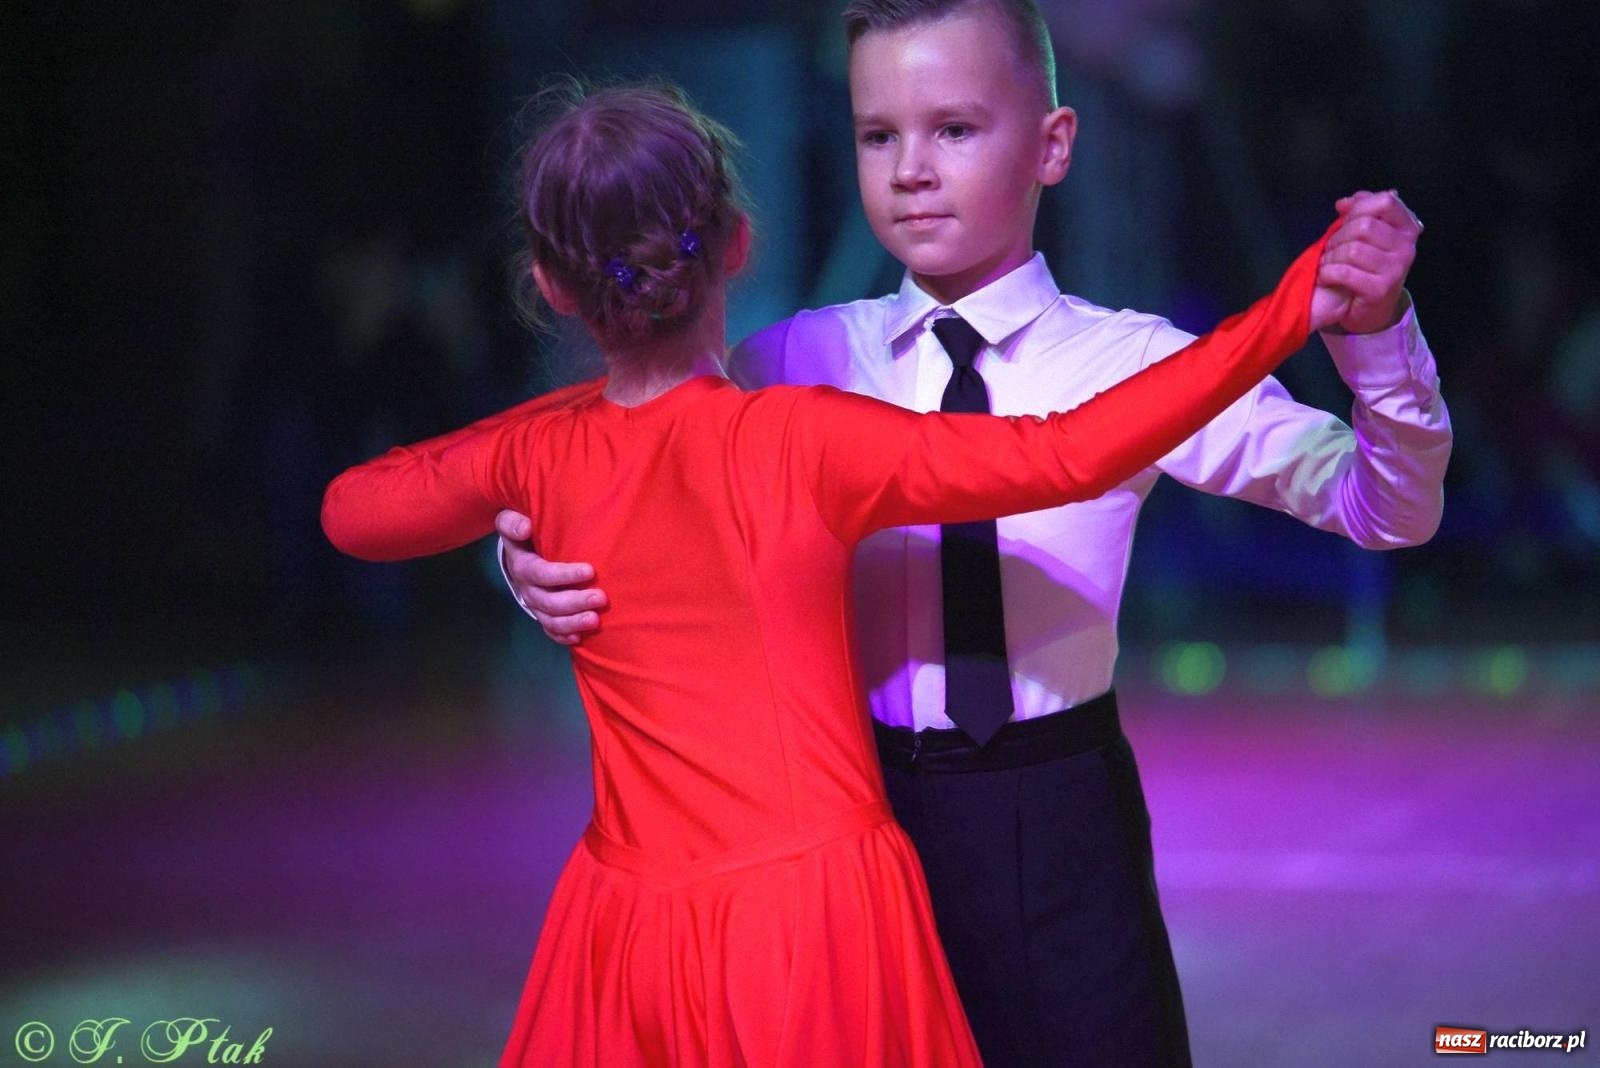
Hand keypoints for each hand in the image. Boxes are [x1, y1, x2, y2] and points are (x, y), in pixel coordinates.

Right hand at [495, 510, 605, 645]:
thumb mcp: (512, 522)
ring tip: (595, 621)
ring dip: (573, 622)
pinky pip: (550, 630)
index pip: (542, 574)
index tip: (590, 571)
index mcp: (523, 567)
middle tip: (601, 598)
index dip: (565, 575)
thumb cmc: (524, 533)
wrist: (517, 552)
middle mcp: (528, 590)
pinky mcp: (542, 614)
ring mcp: (535, 605)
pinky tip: (578, 638)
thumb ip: (513, 523)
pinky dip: (562, 636)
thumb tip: (525, 528)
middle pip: (549, 602)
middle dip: (575, 602)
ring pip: (551, 620)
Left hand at [1311, 189, 1421, 334]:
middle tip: (1330, 248)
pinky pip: (1345, 272)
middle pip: (1364, 226)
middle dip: (1339, 235)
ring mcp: (1395, 270)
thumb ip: (1359, 212)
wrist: (1370, 310)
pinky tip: (1326, 276)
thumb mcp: (1367, 236)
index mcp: (1407, 229)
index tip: (1345, 218)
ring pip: (1353, 249)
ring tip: (1327, 263)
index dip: (1360, 207)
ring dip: (1331, 256)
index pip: (1387, 201)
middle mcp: (1406, 248)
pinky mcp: (1379, 290)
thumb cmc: (1366, 267)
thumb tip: (1344, 203)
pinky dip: (1328, 273)